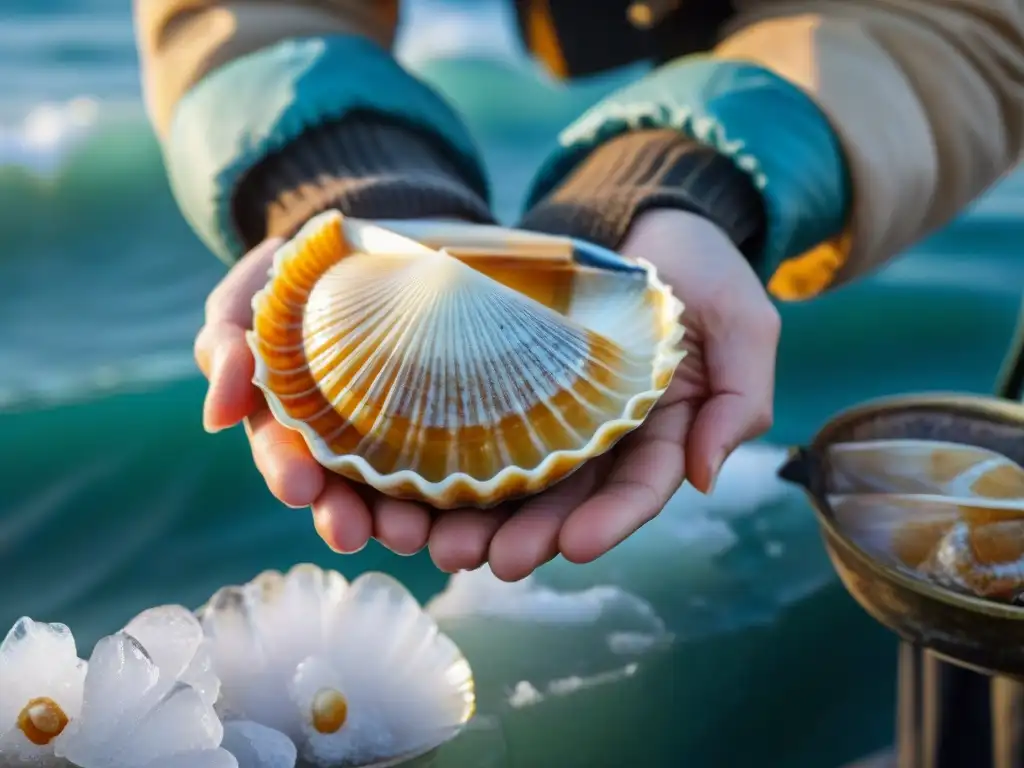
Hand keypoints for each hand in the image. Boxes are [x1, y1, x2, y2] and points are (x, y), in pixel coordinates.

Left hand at [418, 209, 779, 578]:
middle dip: (533, 535)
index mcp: (664, 432)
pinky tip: (420, 492)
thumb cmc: (705, 268)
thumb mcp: (744, 324)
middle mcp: (605, 436)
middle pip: (568, 498)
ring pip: (518, 476)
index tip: (577, 546)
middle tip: (495, 561)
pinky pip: (481, 426)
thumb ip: (738, 400)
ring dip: (482, 518)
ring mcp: (556, 412)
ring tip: (440, 546)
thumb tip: (706, 478)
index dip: (612, 520)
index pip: (638, 487)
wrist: (645, 218)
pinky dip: (453, 461)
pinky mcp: (514, 384)